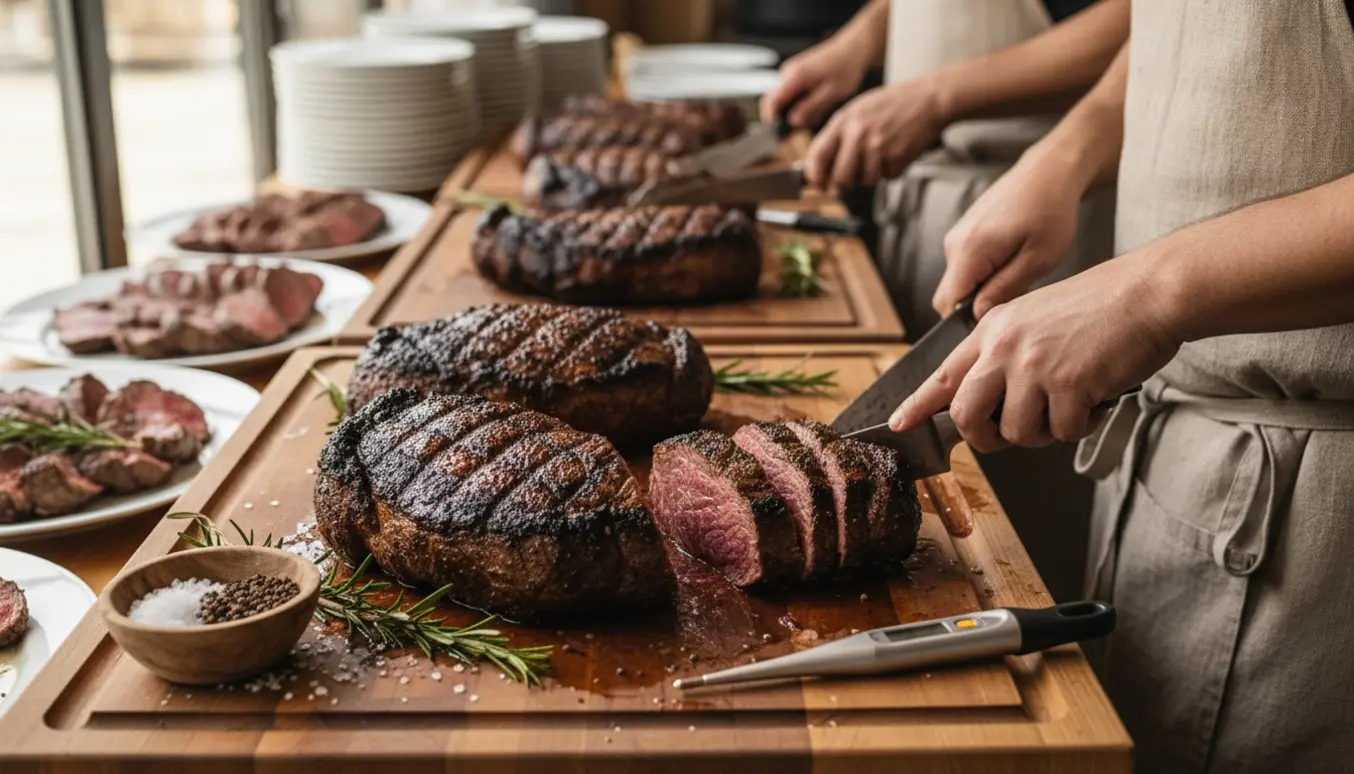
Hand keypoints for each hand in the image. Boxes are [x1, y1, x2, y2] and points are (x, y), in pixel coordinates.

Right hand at [760, 38, 869, 129]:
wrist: (851, 49)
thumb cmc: (845, 68)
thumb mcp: (832, 93)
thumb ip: (811, 108)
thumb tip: (793, 122)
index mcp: (795, 76)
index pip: (771, 102)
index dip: (771, 121)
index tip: (779, 135)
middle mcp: (788, 72)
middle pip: (774, 101)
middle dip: (784, 118)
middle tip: (804, 126)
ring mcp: (790, 72)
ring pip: (783, 98)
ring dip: (795, 110)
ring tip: (819, 111)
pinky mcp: (795, 73)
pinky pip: (790, 93)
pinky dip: (800, 102)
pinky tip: (818, 103)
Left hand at [803, 79, 946, 189]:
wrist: (929, 99)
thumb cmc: (894, 103)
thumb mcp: (859, 109)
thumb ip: (839, 134)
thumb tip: (823, 162)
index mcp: (844, 120)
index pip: (818, 154)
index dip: (815, 175)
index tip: (818, 185)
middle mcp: (858, 134)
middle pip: (841, 177)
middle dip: (846, 183)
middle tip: (853, 177)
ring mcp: (878, 147)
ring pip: (866, 181)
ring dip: (872, 175)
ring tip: (882, 154)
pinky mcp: (896, 158)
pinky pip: (887, 177)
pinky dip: (891, 170)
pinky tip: (896, 152)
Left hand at [889, 256, 1180, 451]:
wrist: (1147, 293)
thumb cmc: (1100, 309)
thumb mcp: (1034, 319)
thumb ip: (1005, 355)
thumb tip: (989, 404)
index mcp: (993, 330)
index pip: (943, 374)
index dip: (918, 405)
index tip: (898, 423)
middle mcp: (1004, 347)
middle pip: (967, 415)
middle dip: (985, 438)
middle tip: (1008, 436)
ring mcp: (1033, 365)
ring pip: (1016, 432)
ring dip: (1044, 431)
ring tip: (1070, 404)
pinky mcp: (1067, 384)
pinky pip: (1062, 432)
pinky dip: (1082, 425)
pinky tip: (1096, 399)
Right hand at [933, 145, 1086, 318]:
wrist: (1049, 171)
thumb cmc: (1050, 209)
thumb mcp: (1038, 259)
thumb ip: (1003, 290)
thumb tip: (978, 315)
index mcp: (969, 250)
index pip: (946, 304)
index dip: (965, 321)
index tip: (994, 319)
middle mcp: (954, 242)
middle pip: (950, 294)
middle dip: (976, 304)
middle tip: (1015, 294)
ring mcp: (957, 235)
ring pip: (961, 280)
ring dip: (984, 286)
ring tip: (1019, 269)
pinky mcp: (965, 231)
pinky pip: (967, 264)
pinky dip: (985, 271)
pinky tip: (1013, 257)